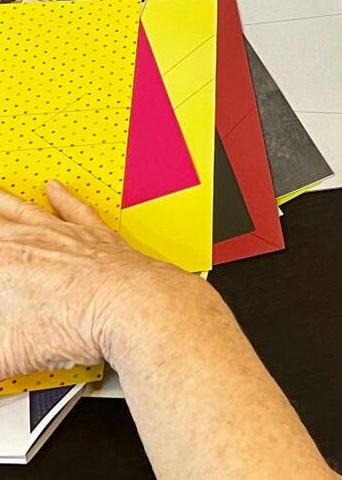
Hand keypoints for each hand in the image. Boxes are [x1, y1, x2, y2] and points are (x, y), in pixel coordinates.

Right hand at [0, 182, 179, 376]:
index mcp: (3, 264)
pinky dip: (60, 196)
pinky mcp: (92, 234)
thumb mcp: (6, 353)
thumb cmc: (73, 324)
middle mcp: (29, 240)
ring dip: (4, 201)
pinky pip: (71, 208)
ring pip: (24, 209)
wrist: (129, 306)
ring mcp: (63, 234)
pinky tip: (52, 188)